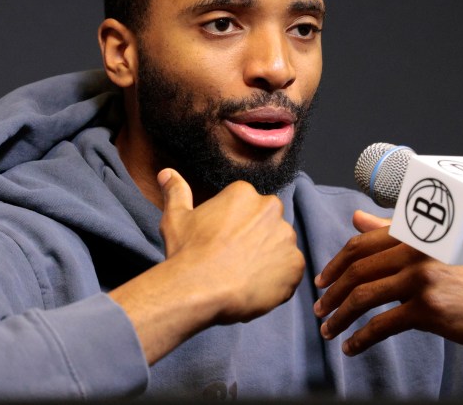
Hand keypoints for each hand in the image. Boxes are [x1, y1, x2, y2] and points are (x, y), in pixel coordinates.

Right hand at [110, 169, 304, 364]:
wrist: (199, 289)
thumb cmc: (187, 252)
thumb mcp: (176, 217)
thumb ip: (177, 191)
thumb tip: (167, 173)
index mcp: (244, 194)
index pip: (246, 207)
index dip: (234, 227)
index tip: (222, 241)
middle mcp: (270, 209)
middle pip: (266, 224)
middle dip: (255, 238)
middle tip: (234, 259)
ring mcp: (286, 237)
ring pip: (279, 247)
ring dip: (268, 258)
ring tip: (244, 275)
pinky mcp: (295, 265)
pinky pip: (290, 271)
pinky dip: (278, 280)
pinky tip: (256, 287)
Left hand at [313, 210, 462, 354]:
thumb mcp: (433, 251)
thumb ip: (393, 233)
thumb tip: (357, 218)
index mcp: (415, 236)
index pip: (361, 246)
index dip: (335, 264)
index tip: (322, 281)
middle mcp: (416, 253)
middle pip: (358, 271)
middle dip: (332, 292)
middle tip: (319, 308)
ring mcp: (421, 280)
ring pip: (364, 297)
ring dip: (340, 316)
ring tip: (329, 330)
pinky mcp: (429, 309)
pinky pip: (382, 325)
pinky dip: (361, 338)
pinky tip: (352, 347)